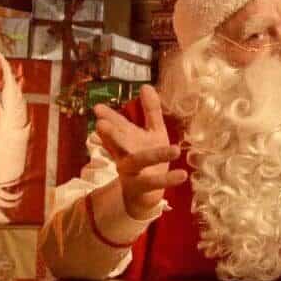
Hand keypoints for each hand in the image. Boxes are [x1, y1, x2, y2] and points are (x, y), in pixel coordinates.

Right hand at [94, 85, 186, 219]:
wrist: (145, 194)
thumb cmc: (148, 158)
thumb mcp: (152, 132)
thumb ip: (150, 111)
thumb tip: (146, 86)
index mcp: (127, 141)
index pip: (117, 127)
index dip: (109, 118)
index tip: (98, 108)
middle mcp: (126, 155)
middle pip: (118, 144)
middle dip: (111, 135)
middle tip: (101, 125)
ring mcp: (133, 173)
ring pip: (139, 163)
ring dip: (154, 156)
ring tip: (175, 149)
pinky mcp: (143, 187)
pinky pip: (155, 183)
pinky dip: (169, 179)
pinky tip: (183, 174)